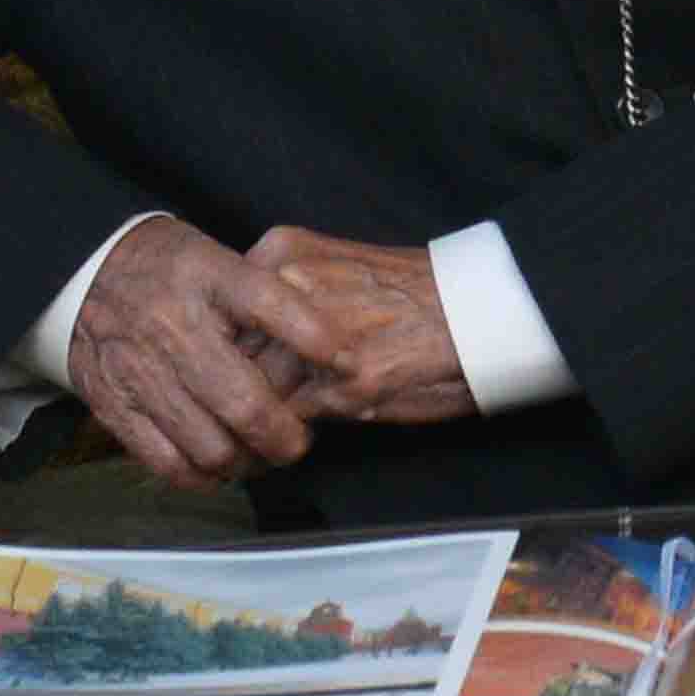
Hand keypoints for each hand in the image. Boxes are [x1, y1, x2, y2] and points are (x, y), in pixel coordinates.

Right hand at [64, 216, 356, 487]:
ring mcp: (141, 370)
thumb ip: (267, 296)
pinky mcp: (116, 406)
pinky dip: (203, 476)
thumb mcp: (218, 258)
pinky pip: (168, 464)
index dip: (316, 338)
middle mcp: (173, 325)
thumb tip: (330, 347)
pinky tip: (219, 464)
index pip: (269, 304)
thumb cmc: (167, 271)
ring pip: (212, 446)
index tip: (349, 362)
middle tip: (299, 439)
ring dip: (249, 461)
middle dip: (287, 436)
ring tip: (260, 453)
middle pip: (245, 402)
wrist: (81, 276)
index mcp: (206, 277)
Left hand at [234, 232, 474, 432]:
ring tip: (250, 438)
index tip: (217, 374)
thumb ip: (282, 294)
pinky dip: (283, 437)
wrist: (477, 310)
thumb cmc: (412, 294)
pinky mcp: (341, 384)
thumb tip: (236, 339)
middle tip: (226, 415)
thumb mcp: (332, 269)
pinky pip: (289, 419)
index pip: (219, 312)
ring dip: (250, 419)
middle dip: (228, 387)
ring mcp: (313, 336)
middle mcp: (289, 288)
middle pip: (227, 350)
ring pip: (252, 389)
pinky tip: (287, 442)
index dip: (219, 351)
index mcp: (281, 252)